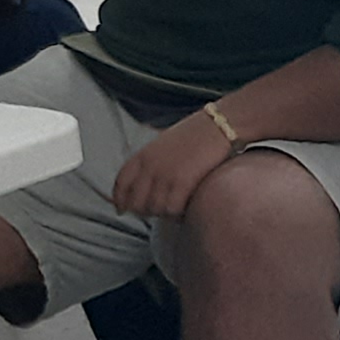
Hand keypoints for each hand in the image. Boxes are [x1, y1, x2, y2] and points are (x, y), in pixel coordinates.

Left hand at [108, 108, 238, 219]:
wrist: (220, 125)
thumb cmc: (197, 133)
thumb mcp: (164, 143)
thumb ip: (151, 162)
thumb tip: (146, 182)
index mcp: (143, 154)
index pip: (121, 184)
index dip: (119, 200)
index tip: (121, 209)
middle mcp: (150, 166)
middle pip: (136, 202)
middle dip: (144, 211)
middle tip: (156, 211)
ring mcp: (165, 174)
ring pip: (154, 209)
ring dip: (164, 213)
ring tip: (175, 209)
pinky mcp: (182, 182)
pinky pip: (172, 210)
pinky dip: (178, 214)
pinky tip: (185, 210)